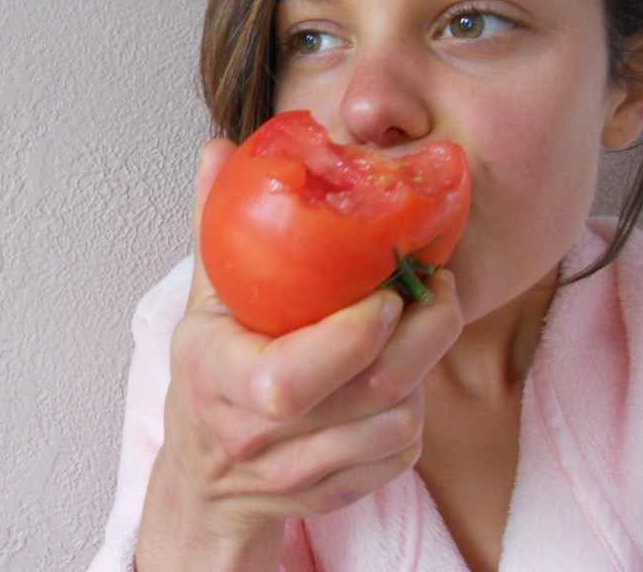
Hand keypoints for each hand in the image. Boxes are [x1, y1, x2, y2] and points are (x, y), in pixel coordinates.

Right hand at [135, 139, 463, 571]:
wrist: (206, 477)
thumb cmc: (209, 374)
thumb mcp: (203, 299)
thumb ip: (214, 223)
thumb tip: (221, 148)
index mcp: (218, 378)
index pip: (288, 379)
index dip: (351, 338)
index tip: (386, 292)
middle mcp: (258, 434)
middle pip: (370, 394)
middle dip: (426, 335)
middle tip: (439, 287)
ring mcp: (298, 473)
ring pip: (398, 423)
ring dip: (425, 368)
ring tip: (418, 325)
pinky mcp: (336, 493)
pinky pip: (403, 452)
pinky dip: (415, 408)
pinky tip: (400, 376)